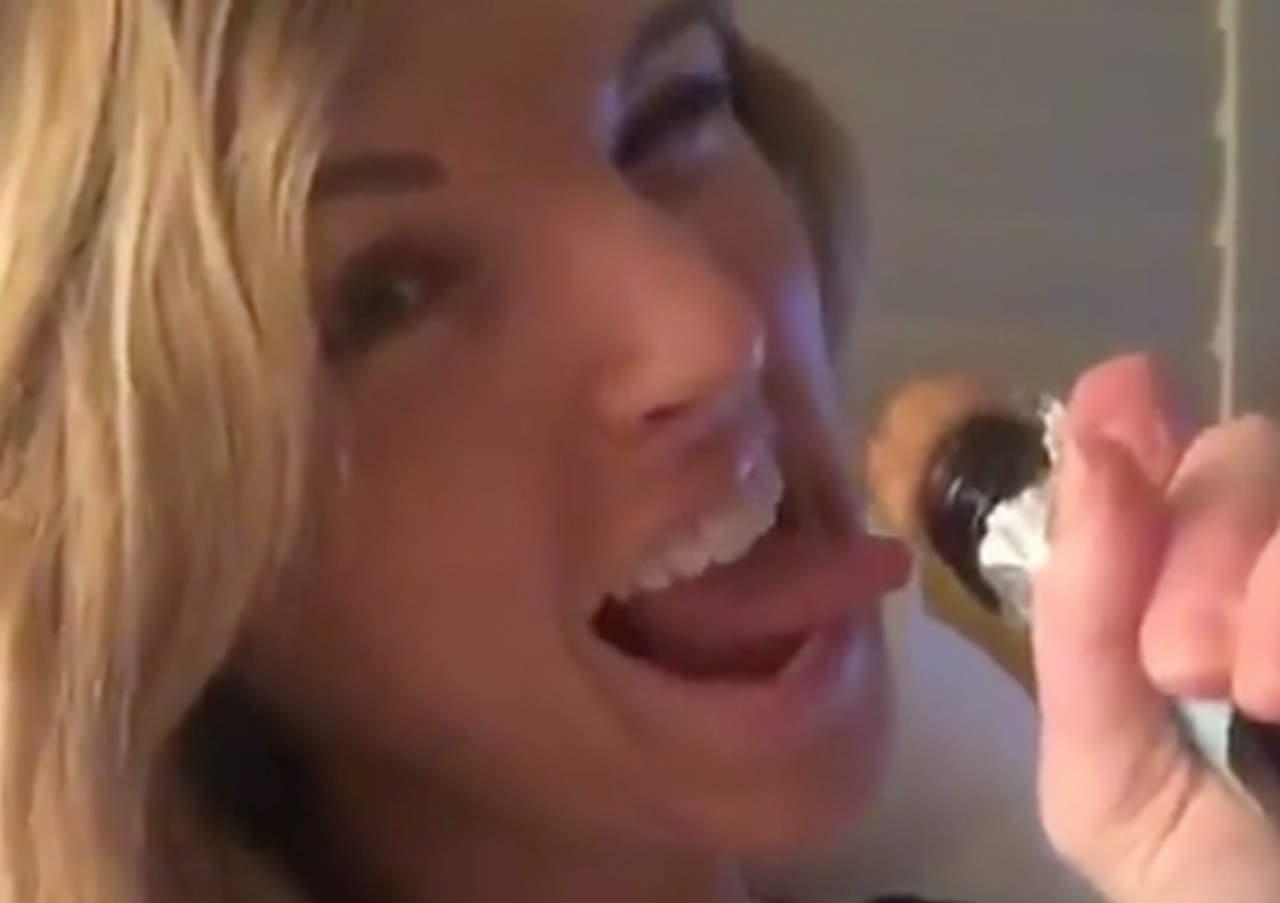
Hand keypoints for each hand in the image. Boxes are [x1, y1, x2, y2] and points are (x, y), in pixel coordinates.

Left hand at [1033, 355, 1279, 902]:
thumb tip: (1094, 445)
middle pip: (1250, 457)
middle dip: (1203, 531)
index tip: (1122, 392)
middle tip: (1185, 663)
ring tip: (1254, 693)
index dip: (1137, 425)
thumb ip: (1084, 625)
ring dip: (1274, 573)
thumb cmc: (1217, 897)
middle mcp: (1274, 588)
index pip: (1165, 475)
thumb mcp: (1108, 781)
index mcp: (1192, 612)